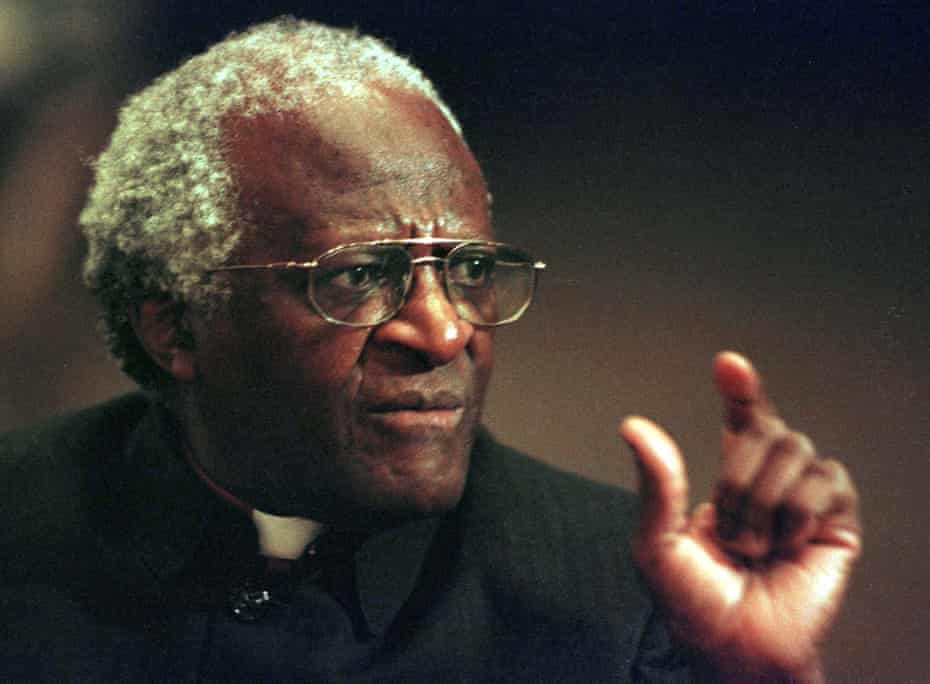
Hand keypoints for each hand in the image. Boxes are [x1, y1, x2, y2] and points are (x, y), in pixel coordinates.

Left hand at [620, 352, 860, 681]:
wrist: (736, 649)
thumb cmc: (694, 603)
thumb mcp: (655, 542)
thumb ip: (655, 482)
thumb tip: (634, 425)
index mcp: (729, 481)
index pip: (742, 422)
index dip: (741, 389)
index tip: (729, 364)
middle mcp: (770, 482)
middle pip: (766, 429)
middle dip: (736, 477)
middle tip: (727, 532)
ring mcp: (804, 499)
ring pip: (794, 448)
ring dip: (762, 500)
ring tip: (754, 546)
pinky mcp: (837, 520)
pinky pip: (826, 479)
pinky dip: (797, 512)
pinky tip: (788, 546)